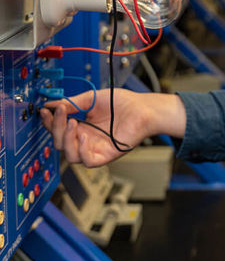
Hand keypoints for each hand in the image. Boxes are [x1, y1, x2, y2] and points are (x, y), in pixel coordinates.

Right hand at [40, 89, 185, 167]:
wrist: (142, 108)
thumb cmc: (122, 103)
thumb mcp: (91, 99)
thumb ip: (72, 103)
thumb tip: (51, 104)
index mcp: (81, 127)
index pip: (57, 130)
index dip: (49, 122)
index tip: (45, 110)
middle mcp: (86, 140)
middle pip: (59, 143)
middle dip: (55, 128)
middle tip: (61, 112)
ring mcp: (96, 148)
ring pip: (70, 156)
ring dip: (66, 139)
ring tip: (73, 122)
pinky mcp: (106, 155)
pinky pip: (87, 161)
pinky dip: (82, 150)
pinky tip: (84, 135)